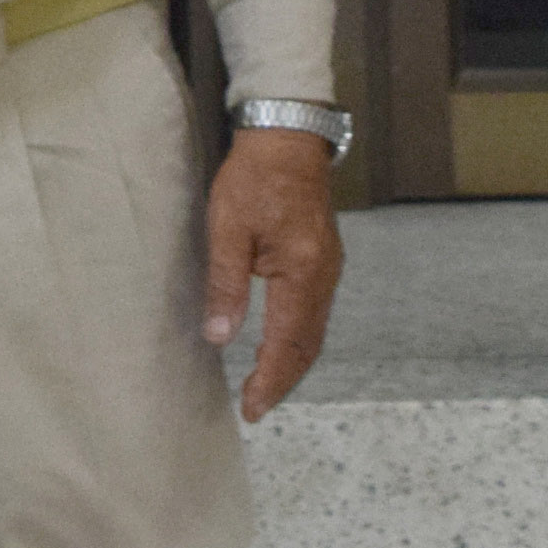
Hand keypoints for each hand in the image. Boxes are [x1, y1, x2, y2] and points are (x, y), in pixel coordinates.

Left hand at [202, 126, 341, 419]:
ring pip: (313, 332)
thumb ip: (226, 283)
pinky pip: (313, 312)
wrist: (287, 138)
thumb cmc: (254, 178)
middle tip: (257, 407)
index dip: (271, 380)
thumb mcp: (227, 228)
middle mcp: (324, 279)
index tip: (252, 408)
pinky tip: (280, 343)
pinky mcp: (322, 260)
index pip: (288, 345)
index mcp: (303, 275)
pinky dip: (298, 338)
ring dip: (291, 361)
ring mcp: (328, 270)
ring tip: (265, 385)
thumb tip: (220, 337)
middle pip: (308, 346)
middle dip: (283, 379)